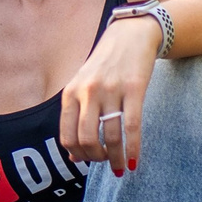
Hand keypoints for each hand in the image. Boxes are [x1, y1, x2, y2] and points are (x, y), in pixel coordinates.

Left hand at [61, 15, 157, 173]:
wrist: (130, 35)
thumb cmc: (104, 66)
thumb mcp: (82, 86)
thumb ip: (75, 118)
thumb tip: (73, 157)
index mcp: (71, 93)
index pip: (67, 135)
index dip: (77, 155)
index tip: (87, 160)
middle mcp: (88, 92)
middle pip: (87, 139)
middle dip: (96, 158)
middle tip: (105, 162)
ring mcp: (111, 90)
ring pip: (110, 136)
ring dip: (116, 158)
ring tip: (120, 166)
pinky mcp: (134, 89)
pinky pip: (131, 127)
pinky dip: (132, 149)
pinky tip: (134, 161)